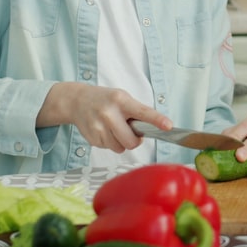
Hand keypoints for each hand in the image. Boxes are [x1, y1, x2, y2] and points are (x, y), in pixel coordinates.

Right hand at [39, 82, 170, 152]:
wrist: (77, 101)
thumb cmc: (105, 99)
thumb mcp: (122, 98)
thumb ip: (136, 112)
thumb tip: (153, 128)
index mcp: (121, 100)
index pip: (143, 112)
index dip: (157, 120)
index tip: (169, 126)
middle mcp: (109, 114)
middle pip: (131, 141)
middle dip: (134, 140)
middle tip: (130, 131)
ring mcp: (99, 127)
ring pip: (120, 148)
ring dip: (121, 142)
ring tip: (113, 128)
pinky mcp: (92, 138)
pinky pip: (109, 149)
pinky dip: (110, 142)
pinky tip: (104, 130)